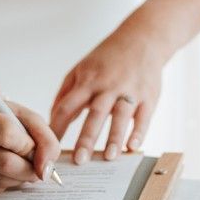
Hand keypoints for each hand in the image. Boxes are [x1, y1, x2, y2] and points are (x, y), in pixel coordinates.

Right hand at [0, 100, 59, 193]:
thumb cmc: (5, 119)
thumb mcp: (27, 118)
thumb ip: (45, 139)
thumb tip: (45, 171)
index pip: (7, 134)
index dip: (27, 146)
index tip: (33, 147)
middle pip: (3, 163)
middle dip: (28, 169)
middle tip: (37, 168)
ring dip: (19, 179)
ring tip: (23, 168)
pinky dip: (6, 184)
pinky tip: (6, 172)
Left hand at [49, 28, 166, 162]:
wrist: (142, 39)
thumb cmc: (107, 58)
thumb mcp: (81, 69)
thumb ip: (66, 93)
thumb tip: (53, 120)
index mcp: (87, 81)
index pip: (67, 106)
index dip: (57, 127)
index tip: (50, 148)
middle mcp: (108, 86)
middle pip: (94, 114)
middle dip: (86, 139)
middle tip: (79, 161)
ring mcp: (129, 91)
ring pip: (121, 116)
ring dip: (114, 138)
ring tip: (109, 157)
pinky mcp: (148, 96)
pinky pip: (143, 116)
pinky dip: (139, 131)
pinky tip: (133, 146)